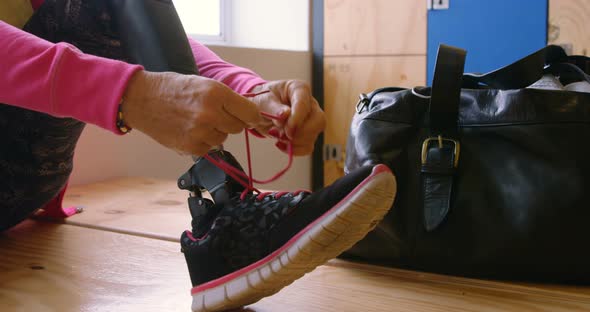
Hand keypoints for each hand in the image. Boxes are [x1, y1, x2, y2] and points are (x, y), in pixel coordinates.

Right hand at [122, 70, 263, 155]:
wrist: (141, 99)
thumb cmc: (172, 88)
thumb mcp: (203, 83)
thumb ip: (227, 99)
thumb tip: (250, 115)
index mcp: (216, 93)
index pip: (250, 112)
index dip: (251, 115)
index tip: (250, 117)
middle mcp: (210, 113)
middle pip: (238, 127)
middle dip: (231, 122)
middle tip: (215, 114)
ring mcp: (200, 132)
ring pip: (224, 138)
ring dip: (216, 132)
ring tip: (197, 120)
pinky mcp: (191, 146)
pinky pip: (209, 148)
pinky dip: (203, 142)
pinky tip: (190, 130)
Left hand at [249, 80, 325, 154]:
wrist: (259, 110)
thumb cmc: (262, 100)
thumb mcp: (262, 100)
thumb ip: (273, 107)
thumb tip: (285, 115)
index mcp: (299, 89)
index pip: (304, 103)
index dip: (297, 119)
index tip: (287, 130)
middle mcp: (310, 104)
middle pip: (318, 121)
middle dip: (300, 133)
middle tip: (281, 135)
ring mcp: (311, 120)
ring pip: (313, 136)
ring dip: (294, 142)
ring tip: (276, 135)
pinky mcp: (307, 134)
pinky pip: (308, 147)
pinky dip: (294, 150)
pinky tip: (281, 145)